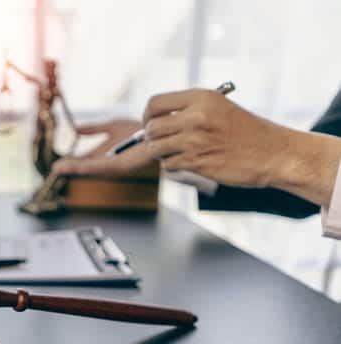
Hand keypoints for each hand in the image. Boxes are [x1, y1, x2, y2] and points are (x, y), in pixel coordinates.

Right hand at [52, 119, 151, 175]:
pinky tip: (78, 166)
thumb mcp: (112, 127)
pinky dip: (87, 166)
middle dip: (68, 169)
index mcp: (102, 155)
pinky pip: (101, 165)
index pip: (81, 161)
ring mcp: (114, 164)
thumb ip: (93, 129)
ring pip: (89, 168)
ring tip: (58, 169)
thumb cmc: (138, 130)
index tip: (55, 166)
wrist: (159, 131)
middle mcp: (106, 162)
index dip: (68, 163)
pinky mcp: (122, 164)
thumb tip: (75, 129)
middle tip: (54, 169)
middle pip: (83, 167)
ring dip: (74, 169)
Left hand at [140, 88, 340, 204]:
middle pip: (151, 128)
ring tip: (177, 153)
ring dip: (162, 154)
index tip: (150, 124)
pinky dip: (173, 166)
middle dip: (152, 138)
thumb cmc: (248, 132)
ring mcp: (195, 140)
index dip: (147, 116)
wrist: (275, 153)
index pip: (155, 103)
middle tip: (162, 143)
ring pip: (156, 148)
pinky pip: (168, 165)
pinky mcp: (197, 162)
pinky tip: (188, 163)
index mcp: (201, 98)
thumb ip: (188, 111)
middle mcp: (196, 117)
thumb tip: (154, 121)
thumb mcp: (219, 108)